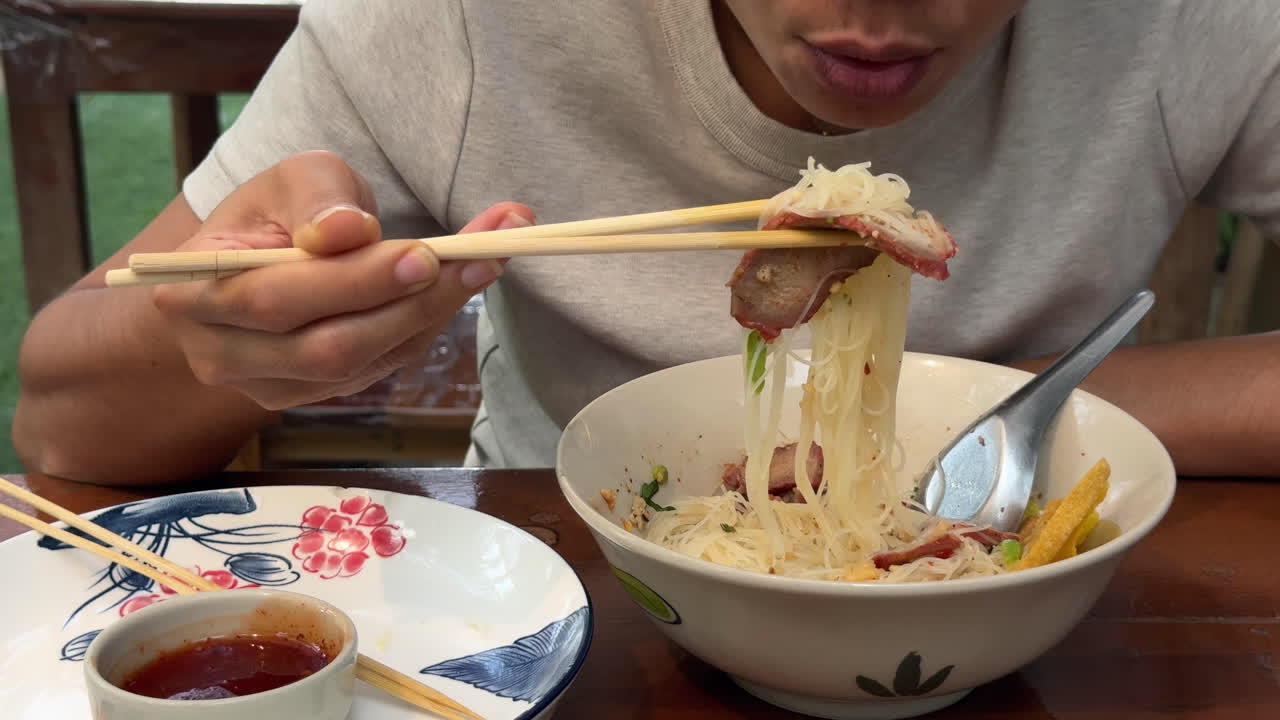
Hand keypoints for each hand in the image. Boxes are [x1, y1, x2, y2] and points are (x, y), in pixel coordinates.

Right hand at [152, 150, 532, 409]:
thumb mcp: (290, 179)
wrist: (259, 263)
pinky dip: (426, 324)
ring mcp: (268, 385)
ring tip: (488, 261)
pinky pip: (380, 366)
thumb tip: (346, 231)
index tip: (426, 254)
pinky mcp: (315, 395)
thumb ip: (317, 197)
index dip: (354, 282)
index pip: (275, 298)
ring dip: (432, 314)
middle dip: (409, 303)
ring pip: (360, 363)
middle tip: (479, 258)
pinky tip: (461, 285)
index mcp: (192, 291)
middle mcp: (220, 353)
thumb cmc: (275, 214)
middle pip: (326, 346)